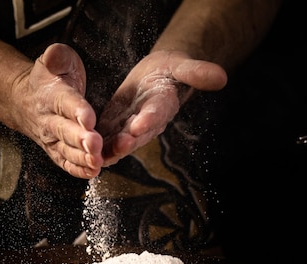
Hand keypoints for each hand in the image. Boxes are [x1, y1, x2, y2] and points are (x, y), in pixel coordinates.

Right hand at [14, 43, 103, 178]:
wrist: (24, 101)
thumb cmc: (47, 80)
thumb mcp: (53, 60)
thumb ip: (56, 57)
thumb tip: (55, 56)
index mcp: (52, 95)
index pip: (65, 102)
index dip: (77, 110)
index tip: (89, 117)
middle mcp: (50, 120)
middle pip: (65, 131)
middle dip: (80, 139)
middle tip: (95, 144)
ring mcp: (52, 138)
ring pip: (66, 150)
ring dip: (81, 158)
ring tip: (96, 162)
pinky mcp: (56, 151)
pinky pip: (65, 162)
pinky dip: (78, 170)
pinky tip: (92, 172)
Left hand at [97, 50, 227, 165]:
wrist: (158, 76)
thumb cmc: (171, 70)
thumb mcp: (183, 66)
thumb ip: (197, 72)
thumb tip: (222, 77)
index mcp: (163, 105)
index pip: (157, 114)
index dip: (148, 119)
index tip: (139, 124)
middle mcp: (146, 121)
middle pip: (137, 134)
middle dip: (127, 141)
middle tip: (118, 144)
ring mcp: (130, 126)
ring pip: (119, 141)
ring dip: (110, 149)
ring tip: (99, 155)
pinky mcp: (114, 125)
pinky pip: (105, 138)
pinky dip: (96, 146)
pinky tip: (84, 152)